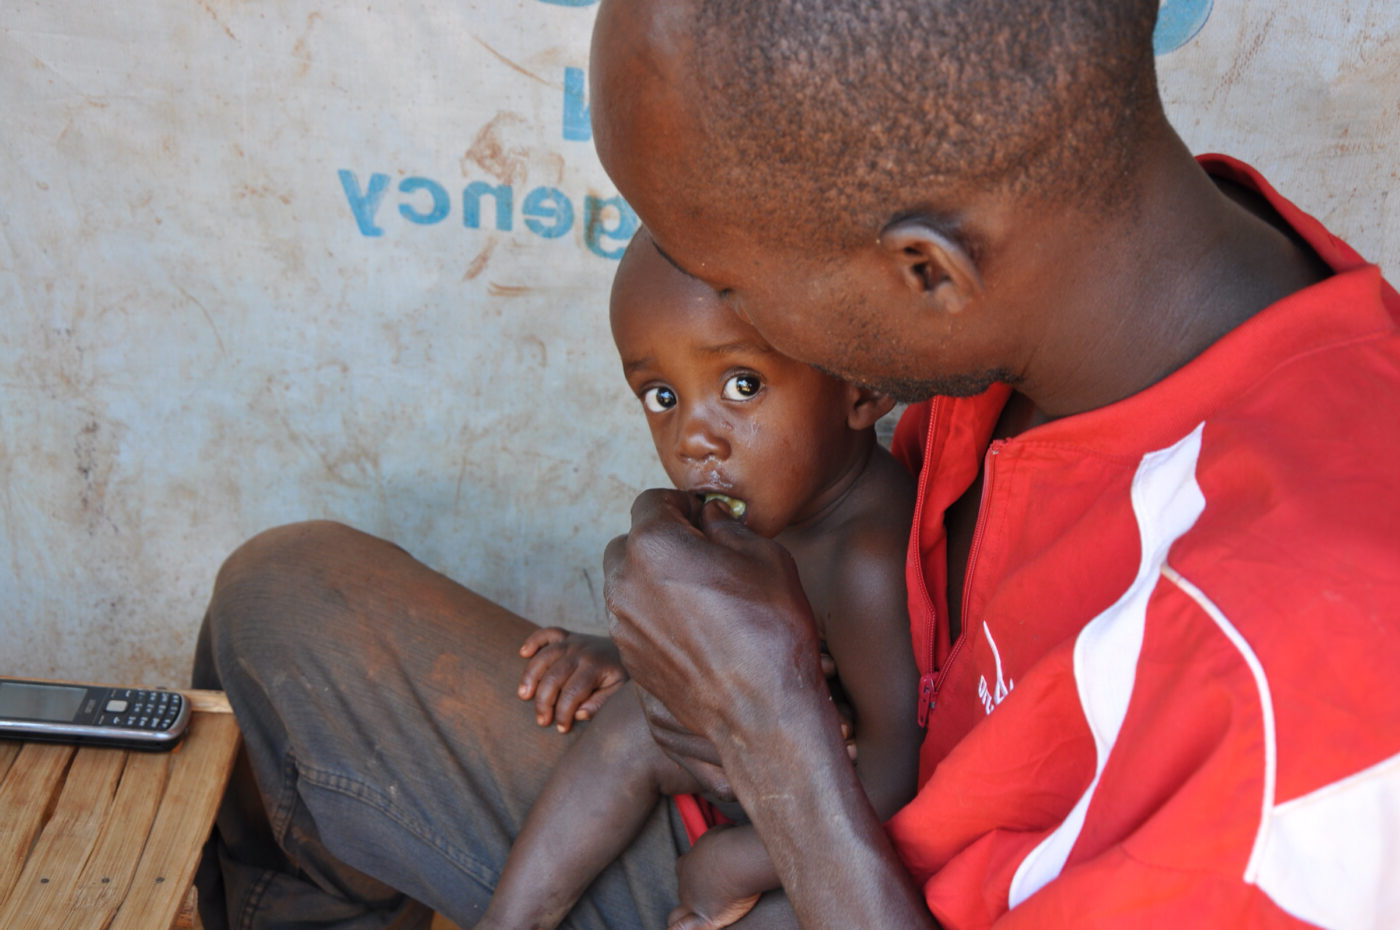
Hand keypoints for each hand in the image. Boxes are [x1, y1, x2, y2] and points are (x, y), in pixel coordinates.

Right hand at [516, 627, 626, 731]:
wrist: (633, 651)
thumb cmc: (623, 676)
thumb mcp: (621, 692)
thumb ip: (601, 703)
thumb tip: (578, 714)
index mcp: (595, 666)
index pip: (572, 693)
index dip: (563, 713)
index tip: (561, 728)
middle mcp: (581, 651)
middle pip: (553, 676)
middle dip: (544, 701)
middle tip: (542, 721)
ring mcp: (573, 642)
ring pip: (544, 656)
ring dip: (531, 676)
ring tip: (523, 695)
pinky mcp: (568, 637)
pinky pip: (547, 633)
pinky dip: (533, 640)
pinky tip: (523, 653)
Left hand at [603, 490, 828, 773]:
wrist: (762, 711)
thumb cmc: (770, 629)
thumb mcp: (765, 556)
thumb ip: (728, 526)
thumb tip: (711, 518)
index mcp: (653, 544)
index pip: (652, 502)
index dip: (682, 505)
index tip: (706, 518)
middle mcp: (624, 581)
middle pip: (630, 543)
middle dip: (661, 541)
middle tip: (702, 556)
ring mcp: (622, 624)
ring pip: (627, 584)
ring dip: (654, 580)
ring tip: (700, 597)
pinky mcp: (629, 659)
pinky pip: (633, 621)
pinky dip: (654, 616)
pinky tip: (695, 630)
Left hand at [667, 826, 764, 929]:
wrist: (736, 860)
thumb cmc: (730, 843)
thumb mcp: (717, 834)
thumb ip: (713, 845)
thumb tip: (720, 844)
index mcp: (685, 864)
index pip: (682, 869)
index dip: (693, 870)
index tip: (709, 868)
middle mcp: (684, 885)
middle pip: (684, 892)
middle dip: (695, 892)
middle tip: (715, 889)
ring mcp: (692, 904)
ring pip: (676, 915)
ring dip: (683, 915)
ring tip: (693, 917)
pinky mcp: (706, 919)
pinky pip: (684, 929)